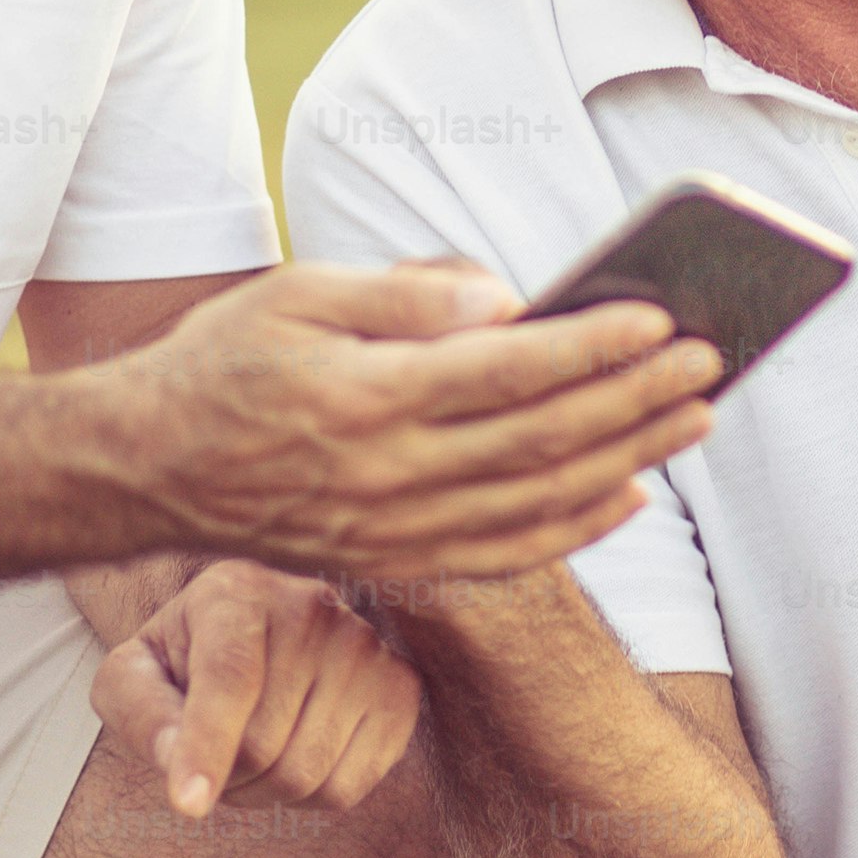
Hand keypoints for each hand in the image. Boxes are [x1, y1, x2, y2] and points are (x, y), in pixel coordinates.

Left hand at [97, 559, 422, 818]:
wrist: (258, 640)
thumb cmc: (183, 662)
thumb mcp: (133, 675)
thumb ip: (140, 712)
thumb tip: (176, 761)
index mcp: (236, 593)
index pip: (229, 679)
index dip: (206, 747)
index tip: (188, 806)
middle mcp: (312, 608)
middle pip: (262, 744)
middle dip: (223, 777)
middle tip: (208, 760)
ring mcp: (365, 648)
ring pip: (305, 774)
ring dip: (263, 792)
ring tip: (248, 754)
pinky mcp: (400, 691)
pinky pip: (346, 789)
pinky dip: (309, 797)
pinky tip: (294, 754)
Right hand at [98, 262, 719, 584]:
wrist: (148, 469)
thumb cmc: (226, 361)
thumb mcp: (299, 294)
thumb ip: (405, 293)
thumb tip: (506, 299)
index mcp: (362, 397)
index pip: (503, 374)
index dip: (589, 349)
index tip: (660, 322)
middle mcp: (383, 477)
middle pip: (540, 442)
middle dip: (634, 402)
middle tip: (710, 363)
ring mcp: (390, 532)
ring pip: (537, 503)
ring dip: (627, 461)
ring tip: (694, 419)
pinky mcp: (391, 563)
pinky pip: (503, 555)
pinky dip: (574, 529)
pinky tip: (628, 493)